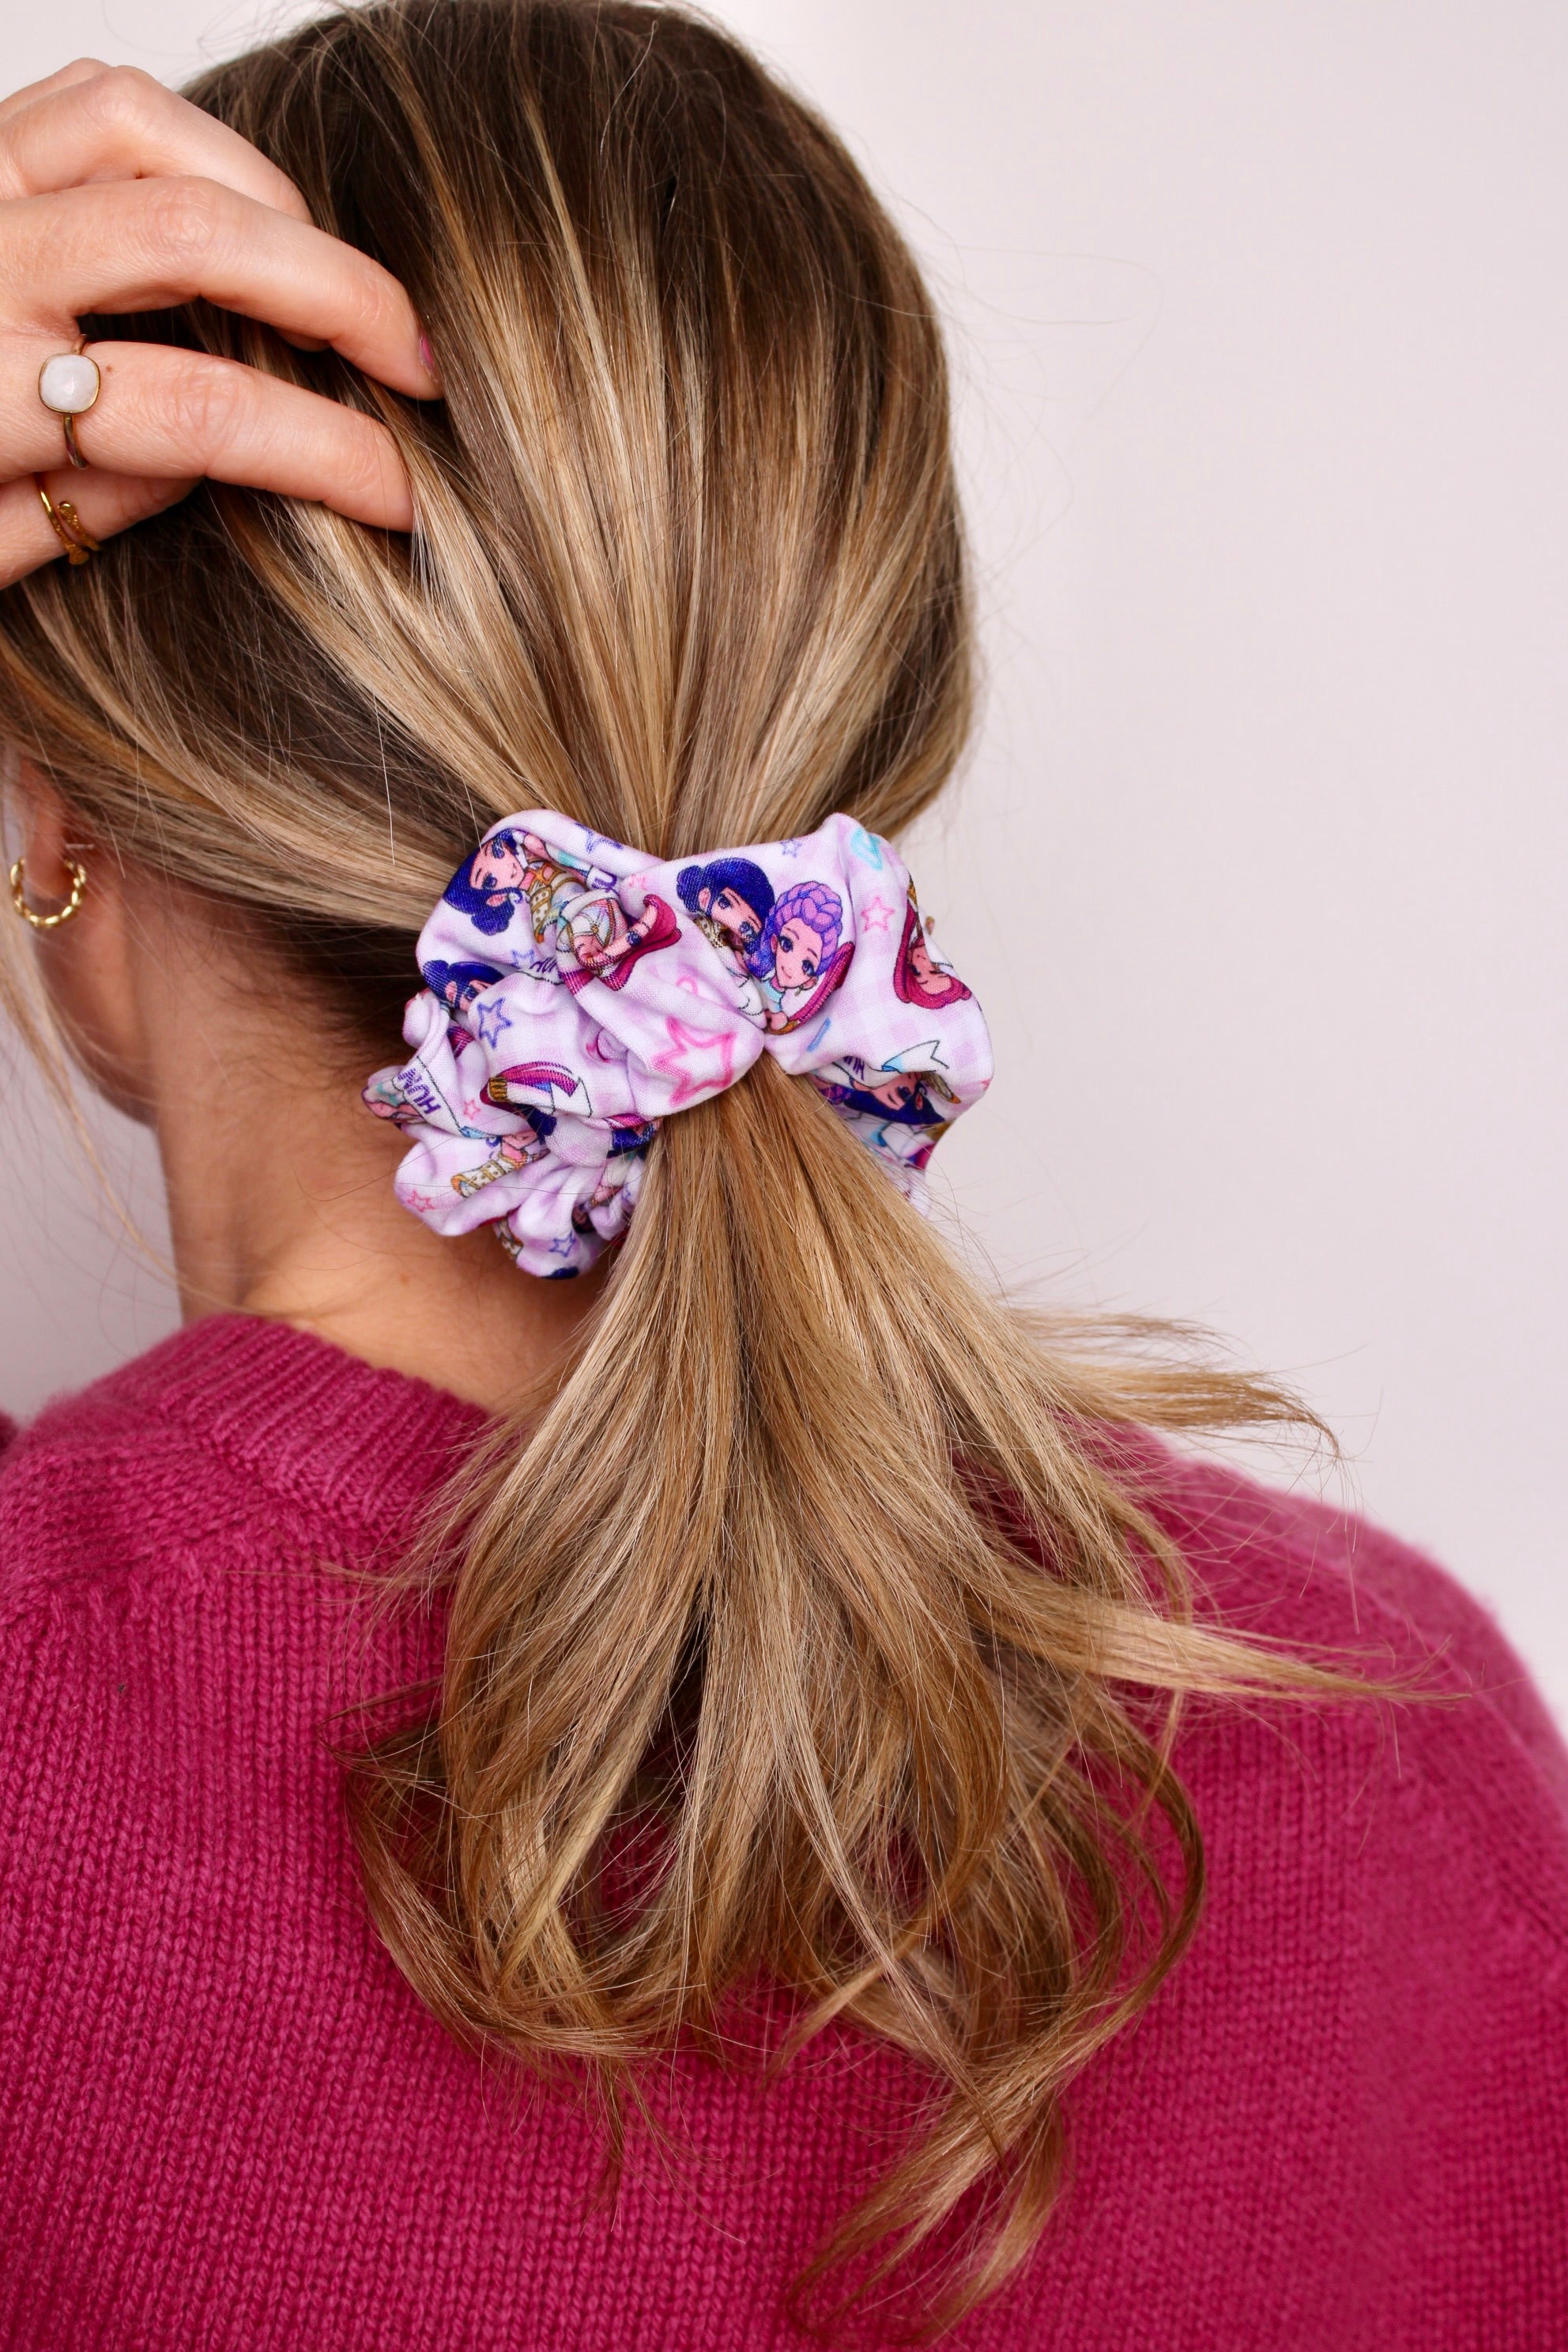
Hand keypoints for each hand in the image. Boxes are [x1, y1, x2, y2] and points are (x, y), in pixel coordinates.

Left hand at [0, 59, 437, 586]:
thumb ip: (80, 513)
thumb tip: (204, 461)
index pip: (198, 416)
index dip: (327, 455)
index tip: (406, 494)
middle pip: (194, 238)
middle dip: (340, 295)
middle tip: (418, 364)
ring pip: (146, 133)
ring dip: (268, 200)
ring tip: (325, 282)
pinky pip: (90, 101)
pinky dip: (186, 141)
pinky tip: (237, 214)